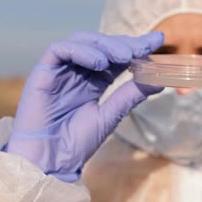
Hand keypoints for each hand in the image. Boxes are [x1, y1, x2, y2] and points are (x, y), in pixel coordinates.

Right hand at [6, 31, 163, 181]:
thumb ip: (131, 95)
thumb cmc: (77, 143)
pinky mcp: (42, 72)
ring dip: (105, 45)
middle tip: (142, 48)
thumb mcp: (111, 115)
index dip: (136, 45)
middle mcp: (77, 71)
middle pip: (101, 44)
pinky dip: (81, 51)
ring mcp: (60, 70)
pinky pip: (59, 50)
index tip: (158, 39)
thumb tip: (159, 80)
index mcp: (94, 80)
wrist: (51, 162)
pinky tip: (100, 63)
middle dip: (124, 43)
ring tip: (124, 56)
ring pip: (81, 40)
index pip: (117, 55)